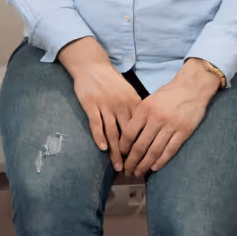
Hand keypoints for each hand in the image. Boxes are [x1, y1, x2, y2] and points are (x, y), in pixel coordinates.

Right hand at [58, 37, 141, 171]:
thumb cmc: (111, 81)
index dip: (142, 146)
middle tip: (132, 169)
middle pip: (127, 134)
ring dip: (115, 151)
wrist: (92, 66)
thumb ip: (135, 109)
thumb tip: (145, 129)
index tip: (145, 160)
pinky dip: (99, 137)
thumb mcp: (128, 92)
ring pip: (112, 132)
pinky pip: (96, 124)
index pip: (141, 128)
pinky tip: (102, 148)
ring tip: (118, 165)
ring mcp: (105, 105)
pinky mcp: (91, 105)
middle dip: (130, 154)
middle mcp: (121, 105)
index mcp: (133, 102)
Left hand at [118, 58, 220, 176]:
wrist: (192, 87)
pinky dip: (161, 161)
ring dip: (144, 164)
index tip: (120, 155)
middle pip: (140, 145)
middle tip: (126, 171)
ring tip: (138, 173)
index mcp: (145, 109)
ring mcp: (171, 126)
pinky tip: (154, 168)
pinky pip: (170, 150)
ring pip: (154, 151)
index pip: (129, 133)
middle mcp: (156, 118)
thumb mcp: (149, 99)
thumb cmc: (169, 93)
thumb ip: (140, 116)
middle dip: (131, 161)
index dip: (123, 147)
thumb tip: (128, 135)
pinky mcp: (184, 132)